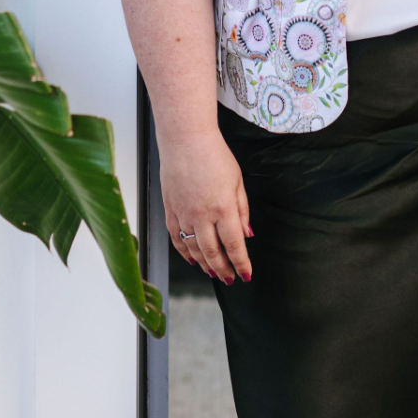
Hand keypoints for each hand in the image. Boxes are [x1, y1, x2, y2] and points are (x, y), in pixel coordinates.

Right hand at [161, 129, 253, 284]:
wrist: (186, 139)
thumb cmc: (214, 154)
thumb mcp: (237, 180)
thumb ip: (243, 210)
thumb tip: (247, 234)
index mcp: (223, 207)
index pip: (234, 245)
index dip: (241, 264)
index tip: (245, 274)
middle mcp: (202, 215)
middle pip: (213, 253)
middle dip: (223, 269)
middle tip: (229, 278)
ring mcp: (184, 214)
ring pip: (193, 250)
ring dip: (204, 265)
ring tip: (213, 272)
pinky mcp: (170, 210)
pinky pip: (176, 238)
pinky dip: (184, 252)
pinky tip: (191, 259)